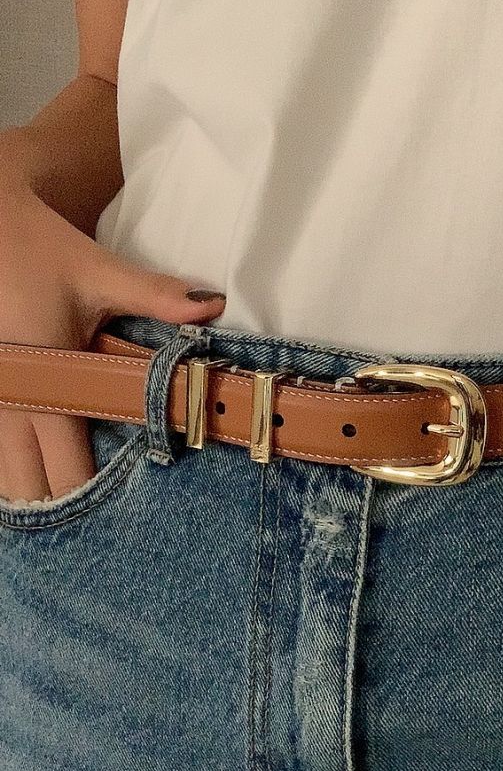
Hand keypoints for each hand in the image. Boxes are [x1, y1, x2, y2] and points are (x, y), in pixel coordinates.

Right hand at [0, 130, 227, 503]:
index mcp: (43, 384)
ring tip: (75, 505)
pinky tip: (39, 466)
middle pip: (30, 489)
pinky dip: (14, 464)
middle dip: (64, 506)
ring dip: (34, 488)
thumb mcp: (97, 273)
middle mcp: (8, 404)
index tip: (130, 515)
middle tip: (107, 522)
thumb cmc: (36, 249)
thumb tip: (212, 306)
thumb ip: (156, 296)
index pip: (67, 470)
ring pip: (3, 475)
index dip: (96, 497)